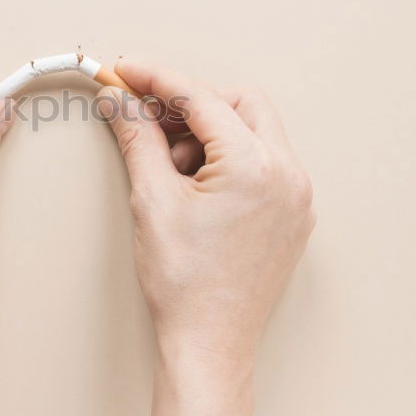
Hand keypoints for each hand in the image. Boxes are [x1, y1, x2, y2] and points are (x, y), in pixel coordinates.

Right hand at [96, 60, 314, 415]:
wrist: (209, 344)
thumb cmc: (184, 284)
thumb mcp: (151, 199)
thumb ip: (137, 136)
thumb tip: (119, 99)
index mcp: (254, 166)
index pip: (201, 98)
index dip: (156, 79)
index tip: (125, 71)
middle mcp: (288, 174)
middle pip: (239, 103)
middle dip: (190, 102)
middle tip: (146, 114)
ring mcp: (295, 195)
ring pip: (252, 131)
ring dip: (207, 131)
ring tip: (167, 165)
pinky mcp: (291, 214)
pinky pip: (262, 162)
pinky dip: (226, 157)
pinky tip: (192, 181)